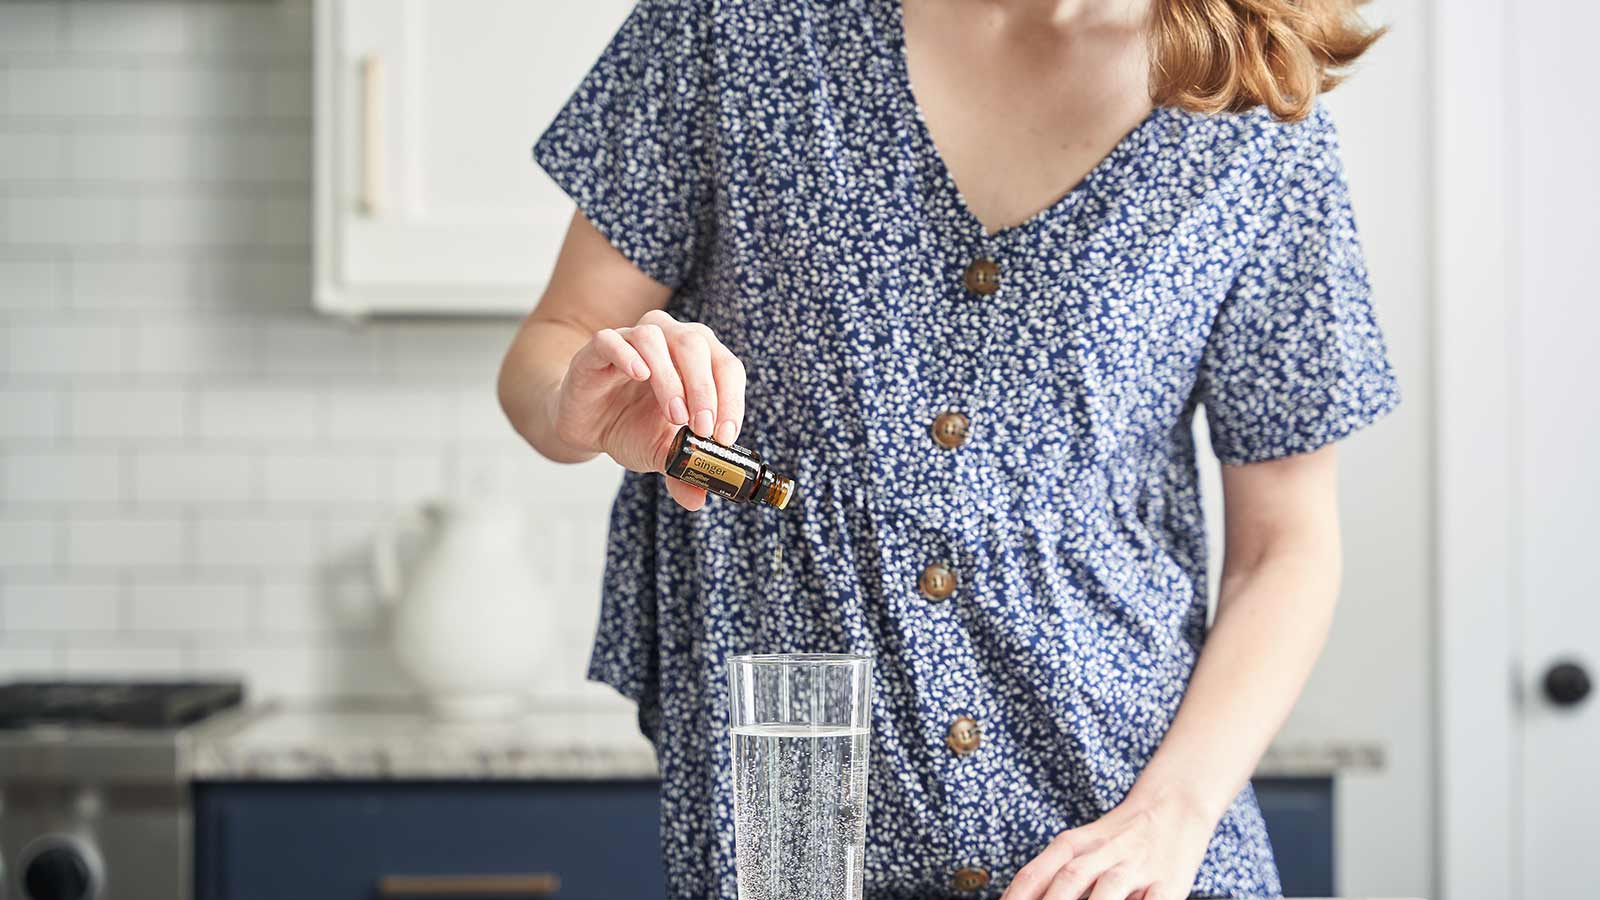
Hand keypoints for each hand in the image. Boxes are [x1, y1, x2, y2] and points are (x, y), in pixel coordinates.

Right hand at [550, 308, 745, 510]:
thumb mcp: (662, 453)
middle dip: (704, 388)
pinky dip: (628, 355)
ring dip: (670, 378)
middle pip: (695, 344)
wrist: (588, 426)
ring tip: (673, 416)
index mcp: (697, 359)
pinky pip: (612, 340)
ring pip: (655, 339)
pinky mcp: (597, 349)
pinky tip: (640, 376)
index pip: (726, 367)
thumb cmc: (632, 427)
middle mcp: (669, 339)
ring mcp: (632, 340)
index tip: (725, 436)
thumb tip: (698, 499)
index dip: (731, 399)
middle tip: (702, 427)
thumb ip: (683, 470)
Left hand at [1000, 790, 1215, 899]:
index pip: (1037, 873)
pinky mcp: (1169, 881)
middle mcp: (1102, 852)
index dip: (1017, 896)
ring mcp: (1136, 866)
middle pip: (1068, 880)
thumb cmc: (1118, 835)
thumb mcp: (1082, 845)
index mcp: (1075, 844)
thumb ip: (1052, 872)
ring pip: (1107, 890)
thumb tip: (1019, 898)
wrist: (1173, 805)